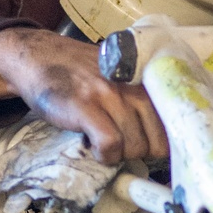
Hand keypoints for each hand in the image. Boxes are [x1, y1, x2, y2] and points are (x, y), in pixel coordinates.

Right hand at [0, 26, 167, 164]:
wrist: (37, 56)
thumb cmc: (79, 72)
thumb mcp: (119, 78)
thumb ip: (140, 98)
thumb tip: (163, 136)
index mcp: (145, 79)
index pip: (176, 120)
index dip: (166, 143)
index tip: (155, 150)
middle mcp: (132, 86)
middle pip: (157, 141)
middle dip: (142, 152)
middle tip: (122, 146)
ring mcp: (108, 95)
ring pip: (135, 146)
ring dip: (120, 155)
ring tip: (103, 143)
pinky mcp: (85, 107)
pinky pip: (110, 144)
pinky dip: (105, 155)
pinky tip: (94, 148)